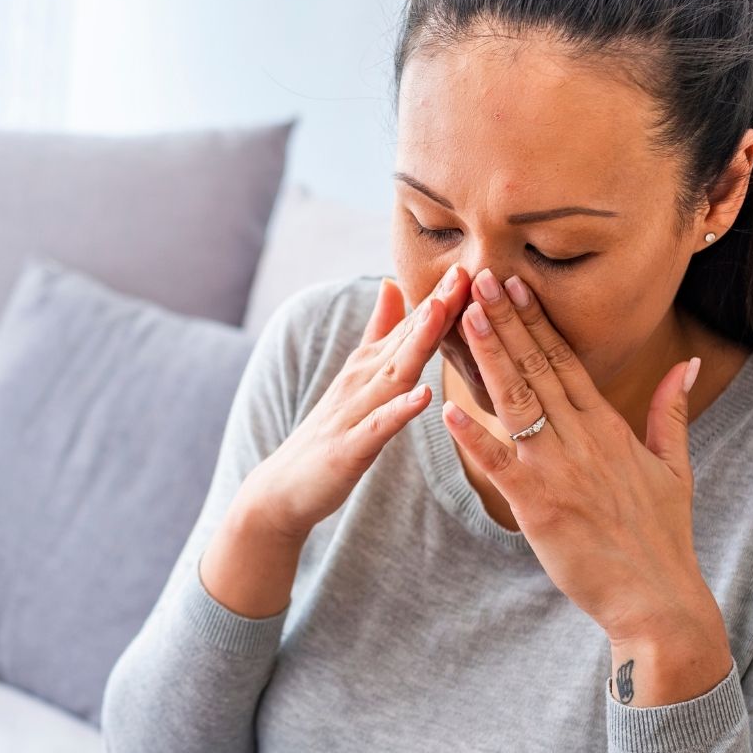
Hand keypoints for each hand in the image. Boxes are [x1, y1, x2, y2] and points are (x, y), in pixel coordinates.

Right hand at [245, 264, 468, 540]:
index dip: (439, 298)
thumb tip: (391, 283)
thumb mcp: (355, 376)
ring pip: (392, 374)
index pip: (409, 327)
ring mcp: (354, 413)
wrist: (283, 487)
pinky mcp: (350, 447)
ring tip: (443, 315)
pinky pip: (379, 426)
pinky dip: (401, 409)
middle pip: (404, 341)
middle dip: (435, 308)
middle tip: (465, 274)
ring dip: (418, 344)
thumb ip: (376, 332)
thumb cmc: (328, 432)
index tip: (468, 266)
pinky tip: (424, 396)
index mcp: (369, 367)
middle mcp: (361, 382)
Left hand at [441, 266, 715, 645]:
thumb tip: (688, 362)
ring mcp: (559, 470)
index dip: (537, 322)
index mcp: (609, 427)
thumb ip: (670, 411)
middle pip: (537, 369)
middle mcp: (583, 440)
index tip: (515, 285)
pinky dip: (473, 435)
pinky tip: (447, 407)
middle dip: (506, 321)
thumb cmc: (662, 537)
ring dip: (489, 357)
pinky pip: (499, 464)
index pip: (567, 362)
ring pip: (517, 402)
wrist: (657, 598)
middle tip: (478, 279)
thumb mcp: (676, 466)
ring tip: (465, 317)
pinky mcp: (538, 505)